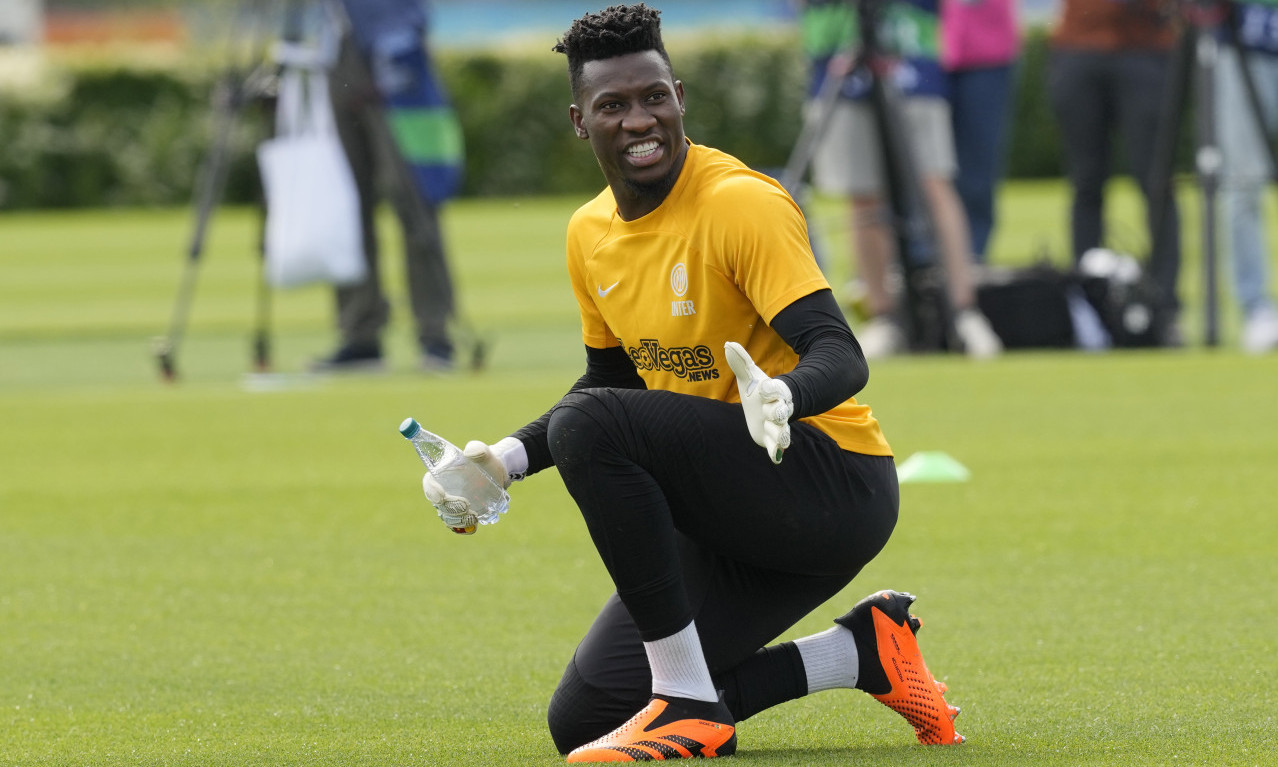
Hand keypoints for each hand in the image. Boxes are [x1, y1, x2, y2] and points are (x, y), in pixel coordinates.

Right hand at [420, 437, 521, 534]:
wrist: (497, 474)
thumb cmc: (485, 459)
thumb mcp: (483, 451)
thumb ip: (477, 449)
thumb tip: (469, 453)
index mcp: (441, 475)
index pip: (429, 484)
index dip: (431, 492)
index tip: (441, 496)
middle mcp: (443, 492)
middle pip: (438, 505)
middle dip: (450, 508)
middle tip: (466, 506)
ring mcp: (452, 506)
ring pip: (448, 518)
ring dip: (458, 521)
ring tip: (474, 516)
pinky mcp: (463, 516)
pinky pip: (458, 527)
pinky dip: (464, 529)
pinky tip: (474, 525)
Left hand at [724, 341, 792, 464]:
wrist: (768, 405)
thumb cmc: (759, 389)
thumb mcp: (749, 377)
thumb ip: (740, 363)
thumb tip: (727, 343)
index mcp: (773, 392)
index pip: (775, 389)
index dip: (771, 389)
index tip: (764, 388)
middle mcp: (778, 409)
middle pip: (781, 412)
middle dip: (778, 413)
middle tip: (771, 413)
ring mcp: (776, 425)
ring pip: (783, 431)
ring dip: (781, 435)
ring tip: (781, 441)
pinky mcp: (771, 439)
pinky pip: (777, 448)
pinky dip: (776, 453)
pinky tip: (776, 458)